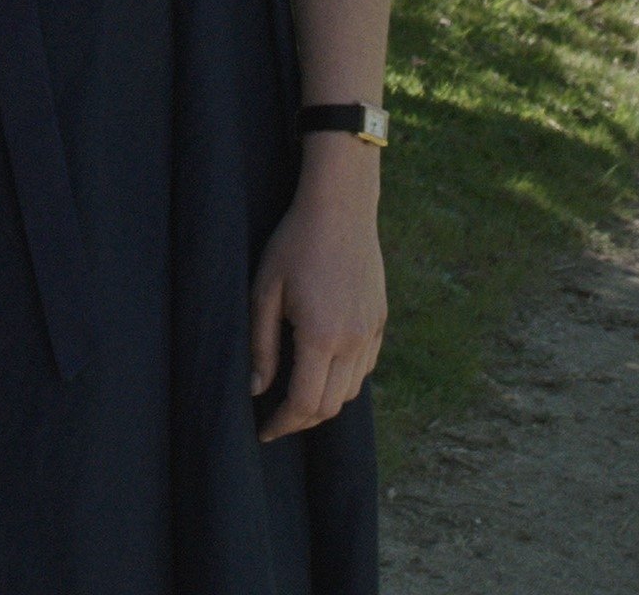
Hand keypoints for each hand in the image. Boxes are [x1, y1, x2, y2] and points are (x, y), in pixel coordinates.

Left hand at [250, 137, 384, 439]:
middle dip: (301, 421)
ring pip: (351, 390)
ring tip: (295, 397)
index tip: (263, 431)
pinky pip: (365, 367)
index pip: (304, 402)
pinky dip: (344, 380)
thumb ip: (260, 345)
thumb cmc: (293, 245)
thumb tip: (257, 389)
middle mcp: (353, 340)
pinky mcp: (381, 319)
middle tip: (275, 420)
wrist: (340, 208)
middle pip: (331, 405)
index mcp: (321, 336)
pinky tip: (322, 369)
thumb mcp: (264, 292)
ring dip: (324, 402)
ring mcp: (372, 331)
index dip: (282, 424)